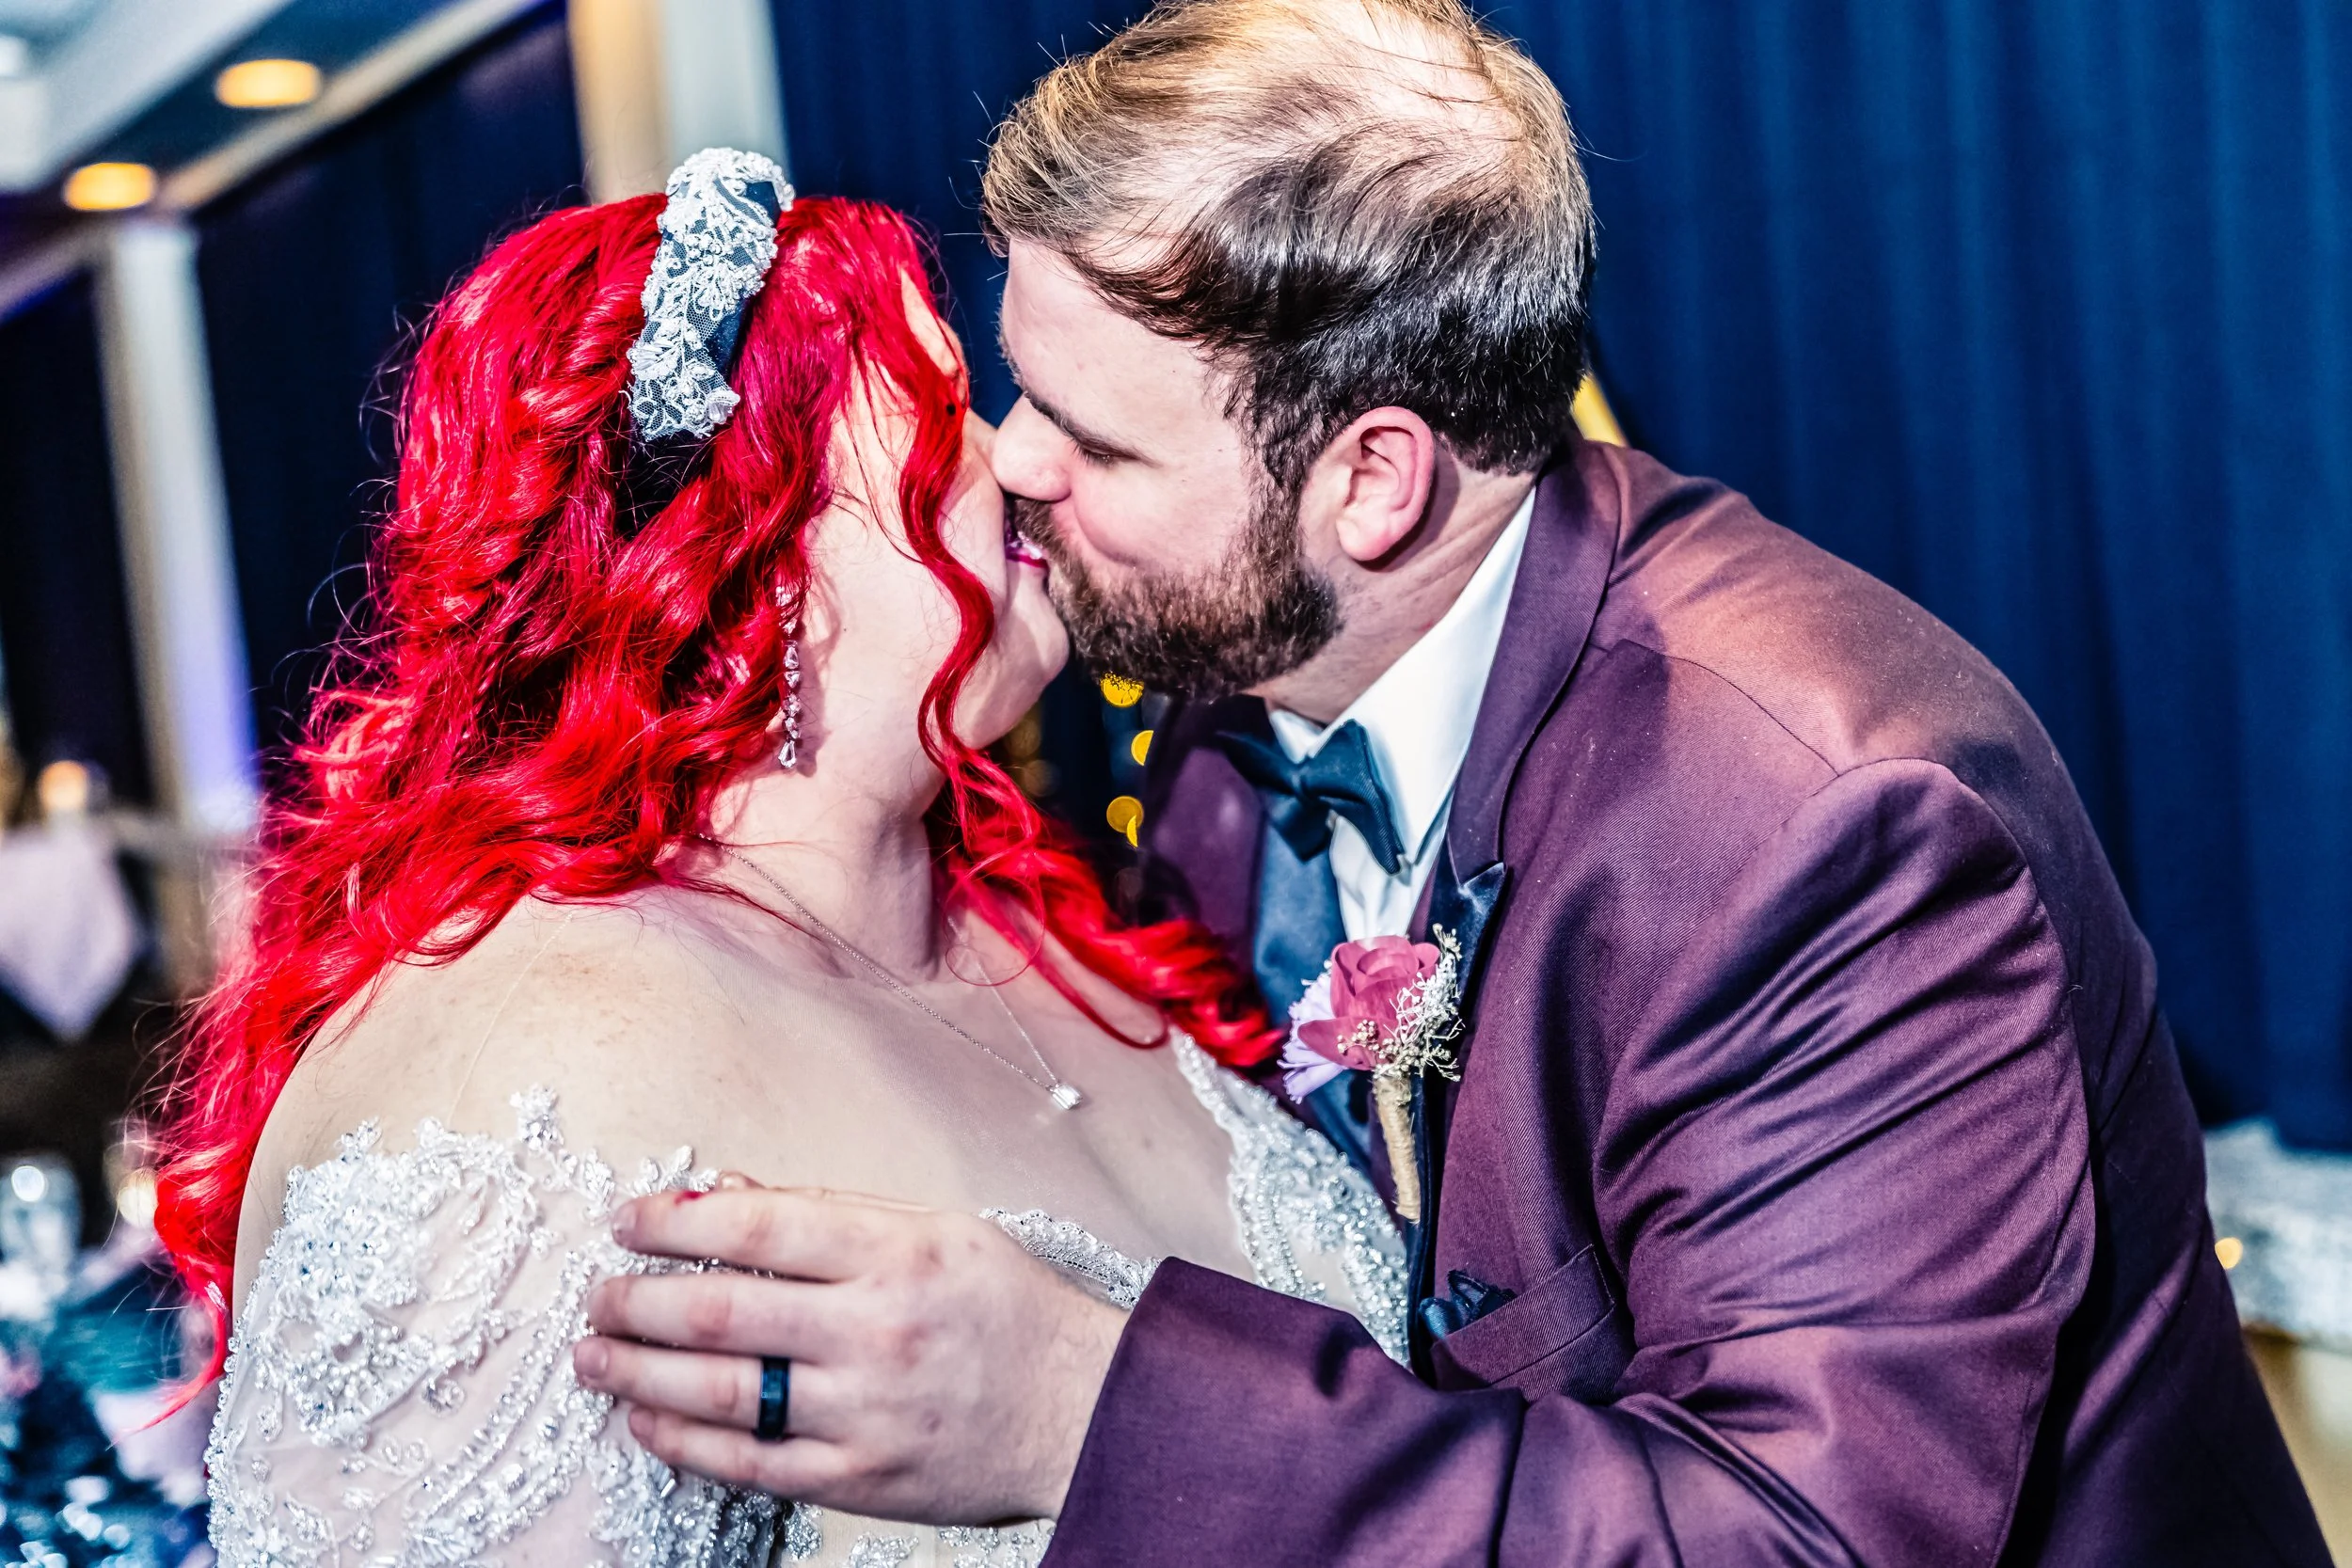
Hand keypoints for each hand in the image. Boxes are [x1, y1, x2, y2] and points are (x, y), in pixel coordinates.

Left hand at [572, 1178, 1126, 1523]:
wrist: (1085, 1409)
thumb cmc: (1010, 1310)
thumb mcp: (937, 1227)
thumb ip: (830, 1210)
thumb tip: (726, 1191)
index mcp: (896, 1252)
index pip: (757, 1225)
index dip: (674, 1222)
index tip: (628, 1220)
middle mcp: (876, 1329)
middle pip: (722, 1310)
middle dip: (638, 1300)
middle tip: (598, 1293)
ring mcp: (865, 1410)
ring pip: (722, 1392)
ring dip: (640, 1372)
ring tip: (595, 1356)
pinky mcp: (860, 1478)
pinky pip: (751, 1463)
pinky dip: (687, 1443)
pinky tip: (648, 1420)